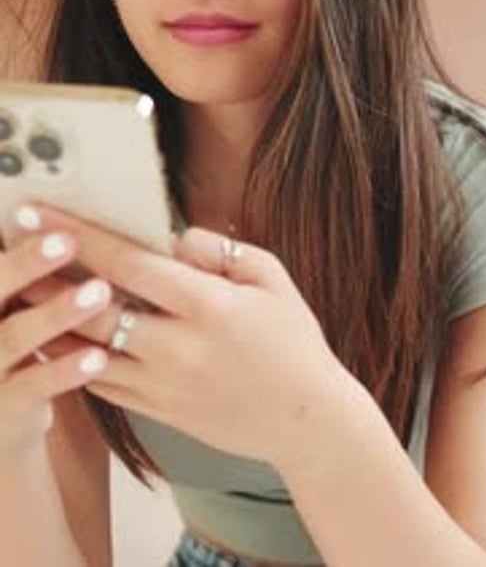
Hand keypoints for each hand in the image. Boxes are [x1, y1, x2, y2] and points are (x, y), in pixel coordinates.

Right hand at [0, 226, 110, 463]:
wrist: (0, 428)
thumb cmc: (19, 352)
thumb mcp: (13, 308)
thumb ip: (28, 276)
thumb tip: (73, 222)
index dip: (11, 243)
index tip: (31, 212)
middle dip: (26, 263)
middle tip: (66, 241)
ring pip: (15, 336)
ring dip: (58, 313)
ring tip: (100, 293)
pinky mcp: (4, 407)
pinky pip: (34, 384)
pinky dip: (65, 369)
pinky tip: (98, 356)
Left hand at [16, 204, 342, 466]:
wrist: (306, 422)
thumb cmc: (294, 342)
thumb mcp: (271, 277)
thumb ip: (219, 249)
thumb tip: (172, 237)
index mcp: (208, 305)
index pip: (128, 262)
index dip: (79, 235)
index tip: (41, 214)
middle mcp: (177, 346)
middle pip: (91, 309)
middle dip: (44, 276)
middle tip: (12, 251)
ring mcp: (162, 384)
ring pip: (85, 350)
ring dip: (47, 319)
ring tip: (19, 290)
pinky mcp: (156, 411)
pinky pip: (99, 382)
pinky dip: (70, 357)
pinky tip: (51, 337)